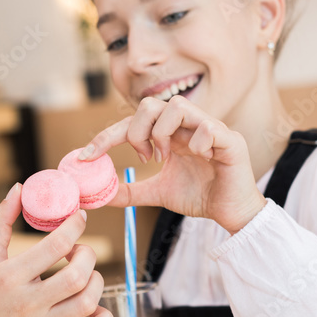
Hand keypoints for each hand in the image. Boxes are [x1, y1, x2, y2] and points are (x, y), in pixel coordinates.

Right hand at [0, 184, 112, 316]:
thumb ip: (1, 222)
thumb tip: (20, 188)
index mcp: (10, 277)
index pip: (55, 245)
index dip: (75, 225)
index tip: (79, 217)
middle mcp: (29, 303)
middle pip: (78, 274)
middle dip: (87, 254)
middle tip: (79, 251)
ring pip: (88, 301)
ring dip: (96, 281)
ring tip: (84, 275)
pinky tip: (95, 307)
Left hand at [80, 96, 266, 232]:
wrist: (231, 213)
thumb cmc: (200, 196)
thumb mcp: (157, 192)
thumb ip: (130, 191)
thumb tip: (99, 196)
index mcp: (170, 134)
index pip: (133, 122)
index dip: (107, 136)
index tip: (86, 156)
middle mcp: (187, 125)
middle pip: (151, 103)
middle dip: (136, 131)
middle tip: (142, 157)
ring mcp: (209, 128)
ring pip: (178, 106)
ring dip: (163, 132)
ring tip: (166, 157)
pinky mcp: (230, 140)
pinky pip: (208, 126)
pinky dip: (197, 142)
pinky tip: (199, 159)